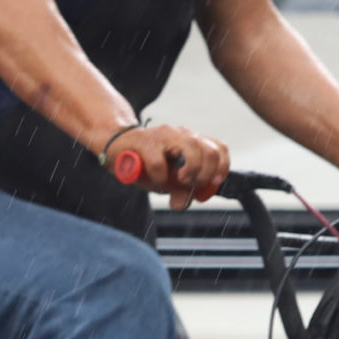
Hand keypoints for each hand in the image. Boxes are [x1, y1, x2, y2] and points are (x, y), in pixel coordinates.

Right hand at [108, 122, 230, 208]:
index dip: (222, 168)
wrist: (116, 145)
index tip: (213, 183)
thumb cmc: (144, 161)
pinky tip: (154, 181)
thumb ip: (179, 190)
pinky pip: (160, 165)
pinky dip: (159, 179)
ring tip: (178, 181)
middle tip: (192, 185)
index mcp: (191, 141)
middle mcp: (182, 135)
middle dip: (205, 175)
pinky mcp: (146, 142)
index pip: (219, 149)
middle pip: (210, 151)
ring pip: (192, 150)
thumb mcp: (166, 179)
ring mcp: (165, 136)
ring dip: (190, 173)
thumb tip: (182, 203)